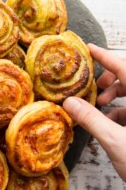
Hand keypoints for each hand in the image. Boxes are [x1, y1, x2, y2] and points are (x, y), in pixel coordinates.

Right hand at [63, 44, 125, 181]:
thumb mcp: (115, 141)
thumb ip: (92, 119)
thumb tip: (69, 103)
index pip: (125, 68)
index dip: (106, 57)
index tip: (89, 48)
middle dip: (109, 80)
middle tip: (92, 87)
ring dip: (113, 96)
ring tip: (98, 105)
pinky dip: (118, 111)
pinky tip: (106, 121)